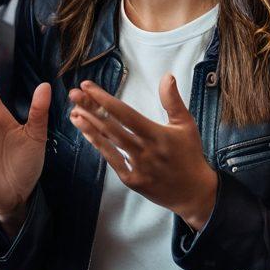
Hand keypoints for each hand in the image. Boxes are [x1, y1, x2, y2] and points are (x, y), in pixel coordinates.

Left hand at [69, 74, 218, 230]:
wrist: (196, 193)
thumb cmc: (190, 155)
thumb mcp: (185, 125)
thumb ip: (173, 100)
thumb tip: (167, 76)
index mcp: (157, 134)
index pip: (125, 113)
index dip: (104, 99)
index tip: (88, 86)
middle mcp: (145, 150)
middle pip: (112, 126)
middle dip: (90, 109)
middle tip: (73, 94)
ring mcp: (138, 167)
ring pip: (109, 143)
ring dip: (90, 126)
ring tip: (73, 112)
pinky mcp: (133, 181)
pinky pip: (112, 161)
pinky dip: (99, 146)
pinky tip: (87, 133)